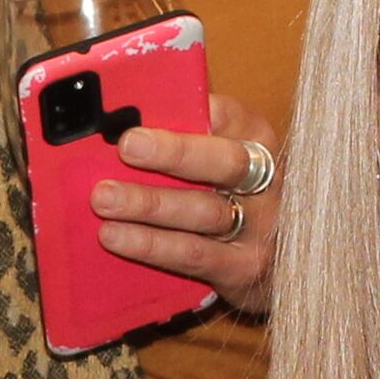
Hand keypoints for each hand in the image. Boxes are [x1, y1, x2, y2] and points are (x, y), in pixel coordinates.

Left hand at [98, 91, 283, 313]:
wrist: (274, 260)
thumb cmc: (227, 194)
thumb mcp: (214, 155)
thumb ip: (181, 133)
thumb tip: (120, 118)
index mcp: (255, 138)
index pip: (227, 115)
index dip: (190, 109)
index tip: (152, 110)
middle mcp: (266, 181)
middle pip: (226, 163)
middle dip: (174, 153)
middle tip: (127, 146)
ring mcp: (258, 227)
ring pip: (204, 211)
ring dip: (149, 204)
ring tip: (105, 198)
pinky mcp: (242, 268)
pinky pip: (192, 254)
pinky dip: (150, 245)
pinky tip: (115, 237)